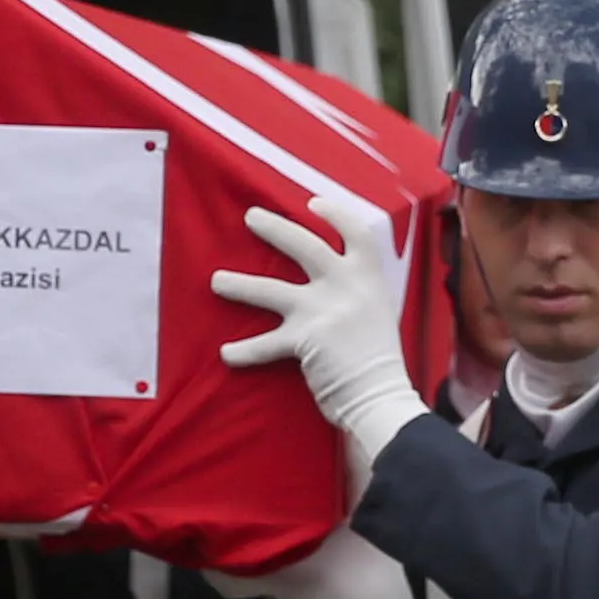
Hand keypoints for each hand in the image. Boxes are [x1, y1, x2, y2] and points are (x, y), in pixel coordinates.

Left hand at [211, 192, 424, 480]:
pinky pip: (266, 344)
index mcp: (370, 277)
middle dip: (274, 228)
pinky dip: (245, 350)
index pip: (355, 232)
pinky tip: (227, 354)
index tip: (312, 203)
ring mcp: (323, 309)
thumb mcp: (378, 311)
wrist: (382, 395)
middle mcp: (346, 285)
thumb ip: (357, 291)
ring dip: (240, 285)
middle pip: (304, 245)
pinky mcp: (304, 338)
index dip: (334, 214)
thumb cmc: (380, 360)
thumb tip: (332, 279)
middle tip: (250, 217)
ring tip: (216, 281)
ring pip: (271, 289)